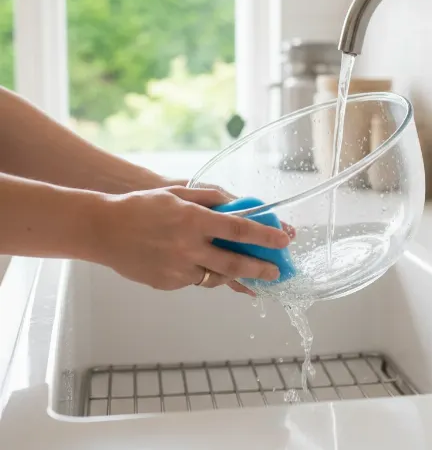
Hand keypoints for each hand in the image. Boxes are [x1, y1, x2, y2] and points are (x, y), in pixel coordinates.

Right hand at [90, 186, 289, 292]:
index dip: (265, 236)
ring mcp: (176, 269)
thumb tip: (237, 205)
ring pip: (215, 277)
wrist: (102, 229)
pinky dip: (202, 274)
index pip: (239, 229)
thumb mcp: (177, 193)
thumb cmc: (141, 206)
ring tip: (248, 275)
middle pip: (234, 263)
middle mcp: (188, 247)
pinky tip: (203, 267)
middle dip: (260, 270)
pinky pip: (193, 281)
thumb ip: (210, 199)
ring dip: (233, 276)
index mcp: (193, 220)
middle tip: (276, 273)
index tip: (284, 241)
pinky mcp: (167, 283)